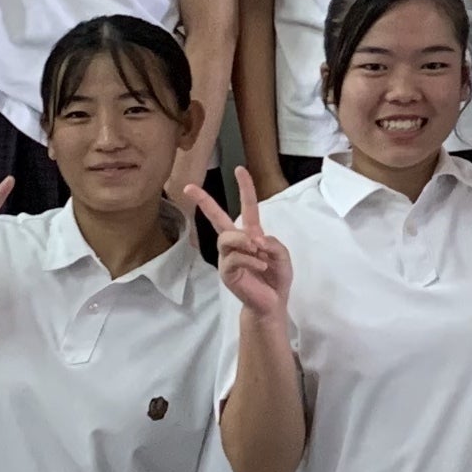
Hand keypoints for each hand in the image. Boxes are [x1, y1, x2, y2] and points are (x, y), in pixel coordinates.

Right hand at [187, 173, 294, 323]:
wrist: (272, 302)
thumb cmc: (276, 277)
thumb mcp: (281, 255)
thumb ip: (272, 243)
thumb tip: (255, 240)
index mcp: (250, 234)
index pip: (247, 207)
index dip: (245, 187)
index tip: (240, 169)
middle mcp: (235, 243)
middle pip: (217, 218)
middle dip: (204, 202)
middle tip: (189, 188)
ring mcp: (228, 257)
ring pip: (226, 238)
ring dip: (244, 241)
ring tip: (258, 252)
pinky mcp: (226, 272)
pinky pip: (234, 259)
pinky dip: (250, 261)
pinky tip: (260, 266)